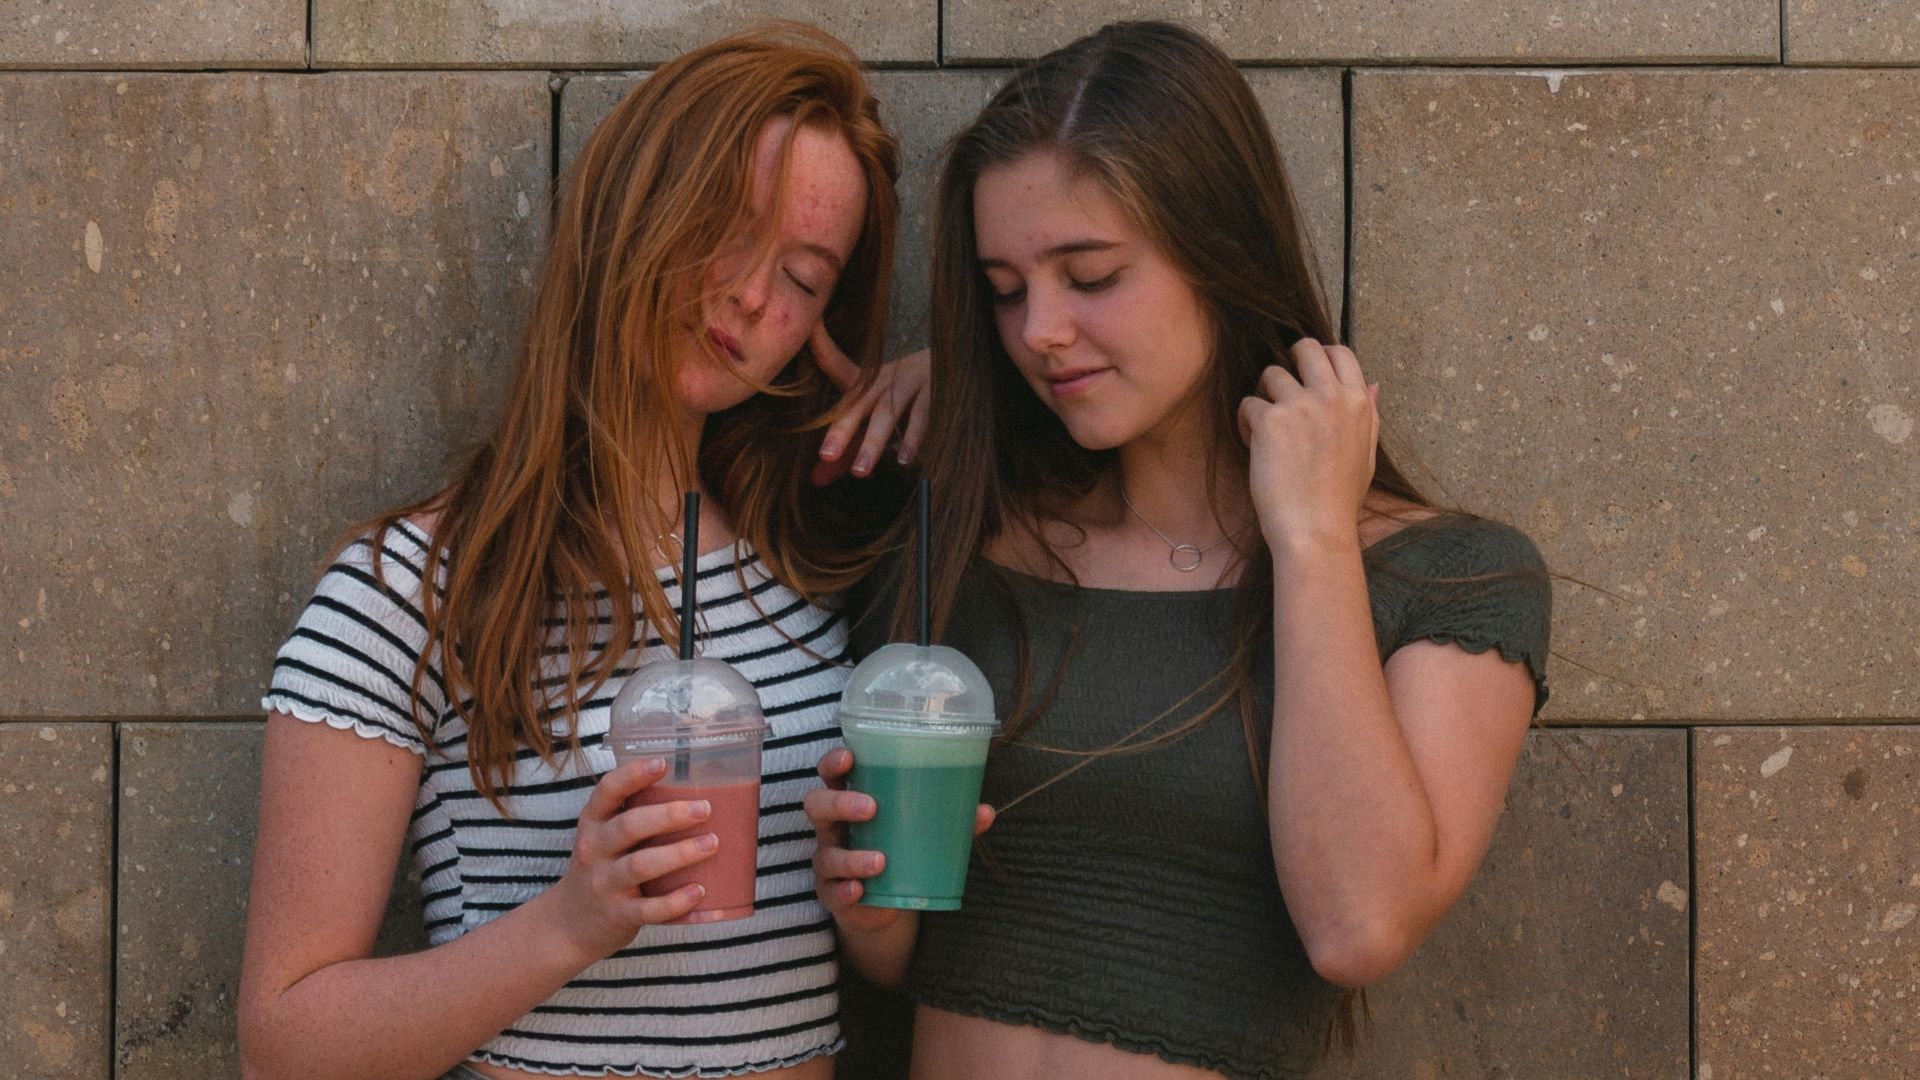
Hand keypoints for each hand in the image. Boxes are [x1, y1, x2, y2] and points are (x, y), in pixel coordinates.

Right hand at [546, 758, 719, 963]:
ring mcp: (604, 884)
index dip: (633, 775)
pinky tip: (700, 891)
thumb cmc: (603, 867)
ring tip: (712, 843)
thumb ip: (637, 815)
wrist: (570, 923)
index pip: (607, 791)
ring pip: (640, 865)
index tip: (663, 763)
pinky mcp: (618, 915)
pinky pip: (648, 909)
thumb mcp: (605, 836)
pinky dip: (676, 902)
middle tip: (705, 808)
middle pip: (629, 826)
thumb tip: (699, 789)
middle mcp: (594, 850)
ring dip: (679, 854)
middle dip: (669, 815)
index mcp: (593, 822)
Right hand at [804, 747, 993, 932]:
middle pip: (817, 806)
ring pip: (826, 854)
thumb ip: (951, 821)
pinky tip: (860, 890)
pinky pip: (831, 892)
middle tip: (871, 807)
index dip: (833, 762)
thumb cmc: (897, 850)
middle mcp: (832, 828)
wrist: (882, 906)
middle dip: (840, 803)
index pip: (831, 773)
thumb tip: (986, 811)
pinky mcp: (832, 894)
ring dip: (852, 857)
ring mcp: (829, 862)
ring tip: (880, 860)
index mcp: (849, 801)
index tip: (850, 756)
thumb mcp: (920, 832)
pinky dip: (845, 890)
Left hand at [809, 323, 930, 485]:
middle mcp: (886, 379)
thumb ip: (848, 447)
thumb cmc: (906, 395)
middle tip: (826, 455)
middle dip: (841, 429)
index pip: (836, 365)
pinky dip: (913, 438)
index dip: (821, 349)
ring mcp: (911, 383)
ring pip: (888, 412)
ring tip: (860, 471)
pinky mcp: (935, 391)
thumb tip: (814, 479)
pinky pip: (923, 416)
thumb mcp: (875, 416)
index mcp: (868, 380)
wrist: (955, 366)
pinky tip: (906, 459)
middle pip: (858, 403)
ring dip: (873, 442)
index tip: (807, 333)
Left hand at [1237, 338, 1380, 547]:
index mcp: (1358, 403)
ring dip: (1264, 396)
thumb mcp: (1366, 454)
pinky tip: (1253, 446)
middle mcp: (1332, 397)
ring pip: (1271, 373)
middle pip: (1305, 348)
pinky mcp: (1271, 421)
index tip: (1306, 374)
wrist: (1316, 530)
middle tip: (1278, 388)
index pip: (1340, 353)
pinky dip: (1245, 422)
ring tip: (1265, 428)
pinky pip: (1248, 403)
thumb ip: (1368, 416)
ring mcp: (1301, 406)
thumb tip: (1372, 385)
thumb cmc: (1339, 499)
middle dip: (1288, 361)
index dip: (1319, 356)